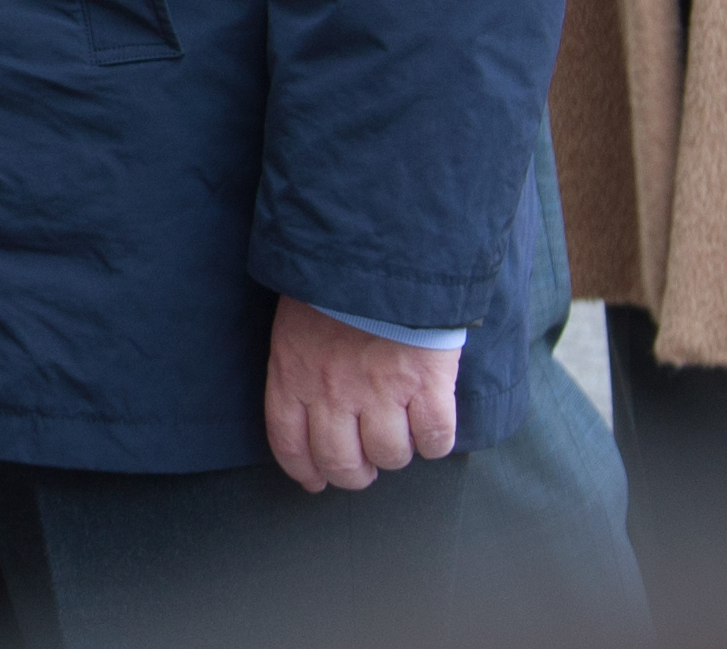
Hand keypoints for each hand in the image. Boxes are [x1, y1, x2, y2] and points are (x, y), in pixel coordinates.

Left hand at [262, 295, 459, 492]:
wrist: (379, 245)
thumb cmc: (332, 278)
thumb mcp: (294, 319)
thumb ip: (299, 365)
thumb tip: (307, 409)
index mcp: (293, 372)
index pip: (289, 443)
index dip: (304, 470)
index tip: (316, 480)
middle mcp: (333, 391)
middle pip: (342, 464)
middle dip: (355, 473)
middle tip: (366, 463)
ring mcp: (382, 391)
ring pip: (390, 456)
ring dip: (396, 452)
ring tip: (400, 430)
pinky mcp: (427, 385)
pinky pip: (436, 439)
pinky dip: (436, 440)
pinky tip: (431, 423)